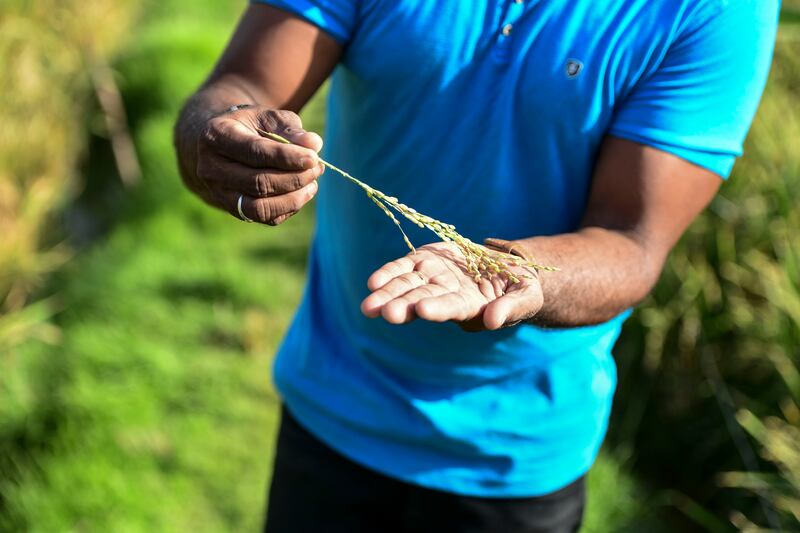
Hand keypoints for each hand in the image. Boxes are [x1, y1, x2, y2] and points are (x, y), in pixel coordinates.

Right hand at [196, 105, 324, 224]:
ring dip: (293, 198)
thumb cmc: (251, 126)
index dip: (287, 157)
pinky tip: (302, 192)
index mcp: (216, 136)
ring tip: (312, 183)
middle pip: (258, 182)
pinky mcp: (232, 209)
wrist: (223, 144)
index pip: (254, 152)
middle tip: (317, 168)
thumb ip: (290, 129)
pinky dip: (288, 208)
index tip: (313, 158)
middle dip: (294, 178)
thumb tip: (314, 144)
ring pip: (259, 207)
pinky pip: (264, 217)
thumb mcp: (267, 117)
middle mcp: (211, 168)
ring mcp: (218, 193)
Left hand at [361, 242, 543, 330]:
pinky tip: (373, 283)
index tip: (423, 309)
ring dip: (388, 295)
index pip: (452, 308)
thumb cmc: (520, 286)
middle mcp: (447, 295)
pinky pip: (403, 269)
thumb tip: (493, 321)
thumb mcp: (525, 295)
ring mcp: (433, 278)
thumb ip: (510, 308)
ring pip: (407, 287)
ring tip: (369, 306)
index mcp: (472, 307)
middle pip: (422, 301)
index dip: (438, 308)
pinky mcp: (426, 261)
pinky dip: (388, 274)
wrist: (504, 268)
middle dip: (404, 307)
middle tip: (386, 313)